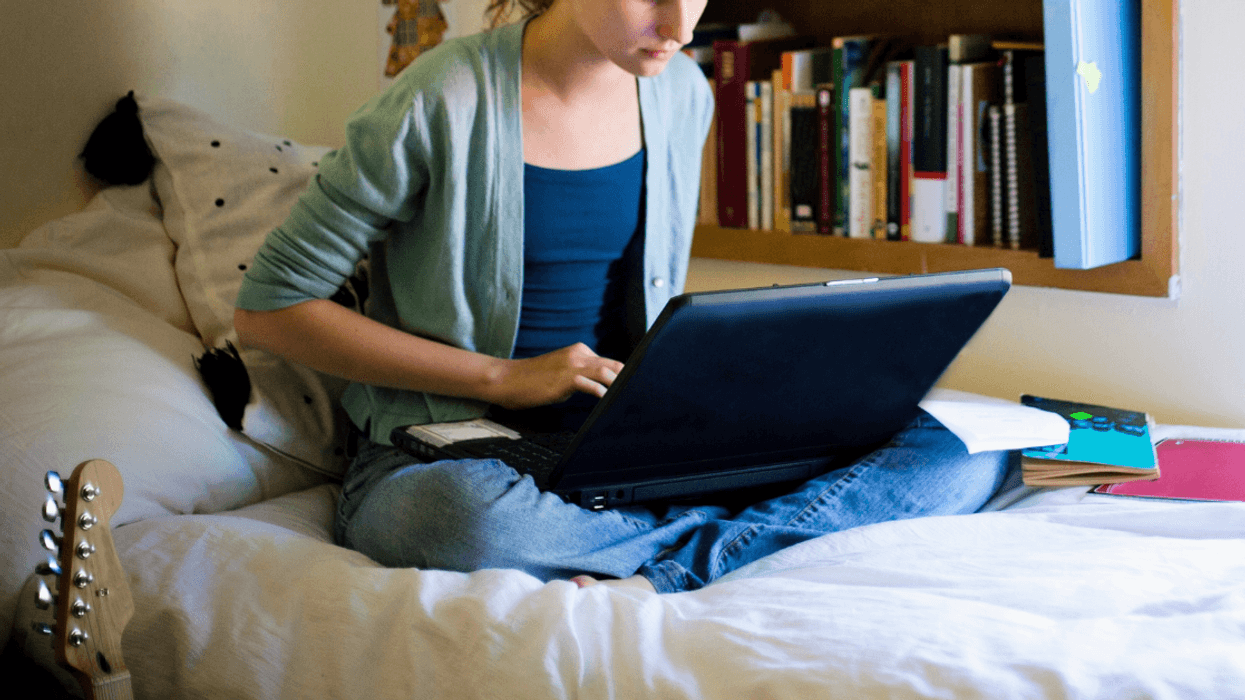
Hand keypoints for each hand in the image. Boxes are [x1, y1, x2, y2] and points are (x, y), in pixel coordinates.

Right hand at [489, 343, 623, 409]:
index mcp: (579, 351)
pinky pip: (591, 384)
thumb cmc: (533, 380)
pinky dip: (602, 392)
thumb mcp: (561, 373)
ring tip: (628, 397)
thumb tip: (600, 388)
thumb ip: (581, 376)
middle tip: (639, 393)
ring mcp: (572, 365)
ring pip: (606, 371)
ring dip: (619, 385)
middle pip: (614, 365)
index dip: (623, 376)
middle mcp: (579, 354)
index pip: (610, 362)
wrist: (507, 379)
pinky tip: (608, 401)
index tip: (633, 388)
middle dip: (627, 379)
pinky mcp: (565, 378)